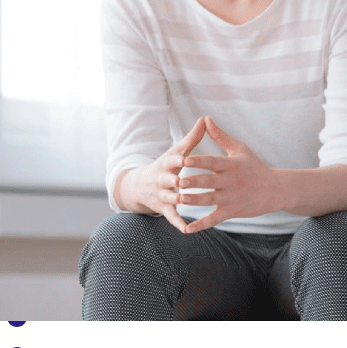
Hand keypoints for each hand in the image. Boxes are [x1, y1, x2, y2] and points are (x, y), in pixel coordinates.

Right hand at [116, 116, 206, 233]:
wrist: (141, 186)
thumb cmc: (167, 165)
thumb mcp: (176, 151)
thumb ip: (192, 138)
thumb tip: (205, 118)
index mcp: (167, 164)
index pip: (171, 160)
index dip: (177, 159)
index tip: (185, 158)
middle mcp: (162, 180)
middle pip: (168, 180)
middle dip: (174, 180)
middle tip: (182, 181)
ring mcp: (162, 195)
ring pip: (170, 198)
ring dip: (177, 199)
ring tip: (186, 201)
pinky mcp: (164, 209)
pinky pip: (172, 217)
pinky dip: (178, 223)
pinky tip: (187, 229)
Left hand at [178, 117, 288, 234]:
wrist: (275, 189)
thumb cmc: (255, 167)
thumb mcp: (240, 149)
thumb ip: (220, 136)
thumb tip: (206, 119)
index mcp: (231, 165)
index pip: (212, 162)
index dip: (198, 161)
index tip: (184, 159)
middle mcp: (230, 181)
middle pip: (209, 181)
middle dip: (193, 181)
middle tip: (177, 181)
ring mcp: (231, 197)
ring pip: (209, 199)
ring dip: (194, 200)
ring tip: (179, 200)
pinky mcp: (232, 211)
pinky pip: (214, 219)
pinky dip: (201, 224)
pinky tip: (187, 229)